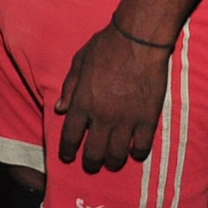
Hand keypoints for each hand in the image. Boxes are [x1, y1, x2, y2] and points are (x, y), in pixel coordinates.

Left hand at [55, 22, 172, 172]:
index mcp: (82, 102)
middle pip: (94, 152)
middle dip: (91, 163)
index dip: (68, 150)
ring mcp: (125, 120)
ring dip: (113, 162)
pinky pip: (142, 146)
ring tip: (111, 162)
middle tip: (91, 165)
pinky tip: (135, 152)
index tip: (68, 157)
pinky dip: (137, 153)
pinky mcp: (147, 119)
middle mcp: (101, 116)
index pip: (70, 136)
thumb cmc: (104, 47)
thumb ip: (69, 88)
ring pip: (117, 155)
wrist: (137, 41)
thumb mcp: (78, 63)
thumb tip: (59, 109)